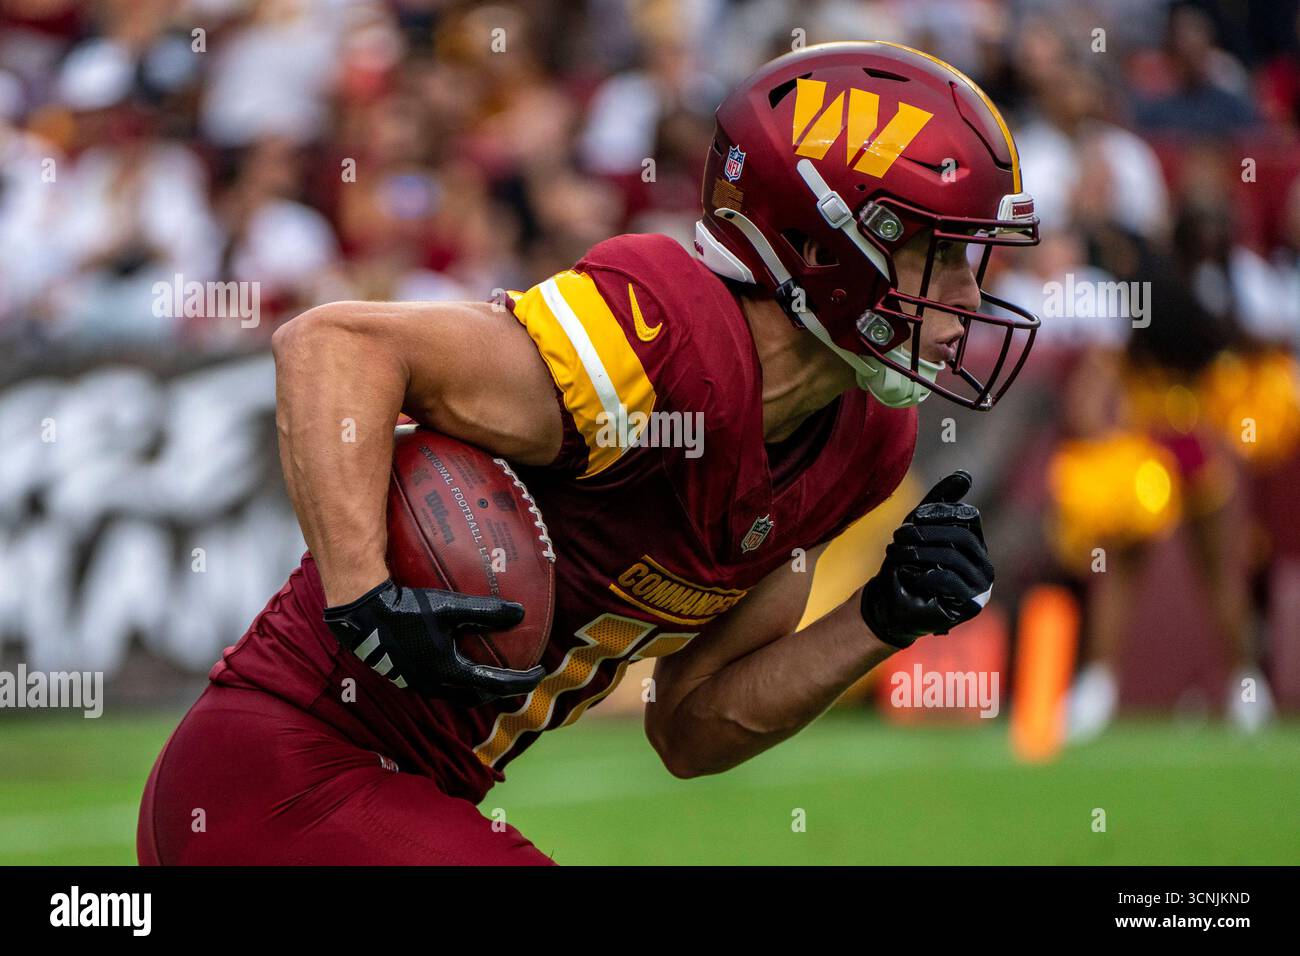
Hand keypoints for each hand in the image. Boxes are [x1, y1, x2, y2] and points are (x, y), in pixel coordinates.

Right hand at [323, 579, 545, 705]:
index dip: (521, 682)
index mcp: (449, 673)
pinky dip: (453, 676)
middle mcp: (433, 685)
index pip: (495, 685)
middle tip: (514, 676)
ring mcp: (416, 682)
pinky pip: (437, 682)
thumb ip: (486, 611)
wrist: (362, 615)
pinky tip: (452, 654)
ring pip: (454, 693)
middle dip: (497, 690)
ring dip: (474, 686)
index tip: (539, 674)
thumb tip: (520, 613)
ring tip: (486, 668)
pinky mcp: (404, 674)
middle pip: (474, 697)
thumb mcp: (449, 607)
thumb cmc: (407, 609)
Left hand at [859, 470, 993, 648]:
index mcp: (975, 543)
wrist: (890, 603)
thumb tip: (966, 475)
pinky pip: (950, 580)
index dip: (940, 513)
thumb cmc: (906, 563)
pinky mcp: (970, 605)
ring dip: (919, 553)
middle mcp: (983, 563)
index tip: (914, 518)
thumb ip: (940, 501)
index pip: (968, 516)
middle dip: (926, 533)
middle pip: (961, 536)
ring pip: (953, 557)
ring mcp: (980, 586)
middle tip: (898, 536)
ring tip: (897, 555)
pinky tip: (910, 575)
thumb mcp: (919, 526)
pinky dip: (925, 574)